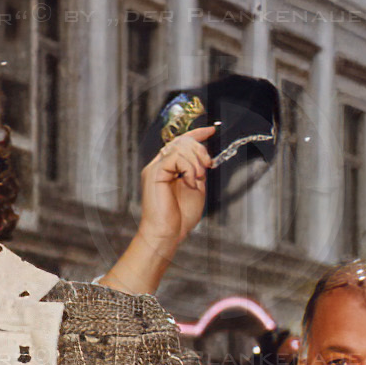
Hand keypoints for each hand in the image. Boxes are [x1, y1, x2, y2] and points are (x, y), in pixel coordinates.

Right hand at [137, 125, 214, 248]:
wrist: (167, 233)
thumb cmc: (180, 216)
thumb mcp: (196, 187)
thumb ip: (197, 170)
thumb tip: (204, 156)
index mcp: (169, 168)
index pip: (180, 142)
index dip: (196, 133)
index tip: (211, 131)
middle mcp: (159, 165)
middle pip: (181, 140)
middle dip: (200, 149)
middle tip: (207, 166)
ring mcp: (155, 168)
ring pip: (179, 146)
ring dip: (196, 160)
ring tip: (198, 178)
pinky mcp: (154, 173)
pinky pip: (175, 157)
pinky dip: (188, 167)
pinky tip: (190, 181)